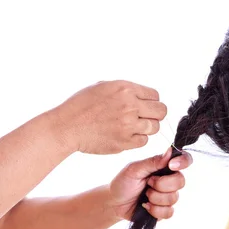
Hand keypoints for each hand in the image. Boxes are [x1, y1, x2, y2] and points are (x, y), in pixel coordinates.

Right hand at [50, 80, 167, 153]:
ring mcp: (128, 125)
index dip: (151, 101)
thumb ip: (126, 90)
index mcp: (125, 89)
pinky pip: (143, 141)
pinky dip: (137, 139)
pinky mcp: (125, 142)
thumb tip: (143, 96)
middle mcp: (130, 106)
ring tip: (133, 127)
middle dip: (155, 114)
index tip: (145, 106)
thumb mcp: (103, 86)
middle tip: (145, 117)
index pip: (155, 96)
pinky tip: (126, 135)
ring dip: (147, 127)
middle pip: (161, 111)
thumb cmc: (81, 105)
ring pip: (155, 128)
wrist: (66, 127)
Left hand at [108, 148, 192, 220]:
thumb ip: (152, 162)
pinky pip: (169, 212)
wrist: (114, 203)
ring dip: (155, 197)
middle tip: (148, 183)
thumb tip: (169, 151)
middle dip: (161, 184)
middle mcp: (170, 180)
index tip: (171, 165)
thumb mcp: (134, 169)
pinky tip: (145, 206)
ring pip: (174, 198)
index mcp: (164, 167)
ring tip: (144, 195)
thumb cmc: (123, 182)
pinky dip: (155, 210)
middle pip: (181, 181)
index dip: (183, 162)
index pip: (185, 160)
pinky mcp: (164, 211)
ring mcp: (168, 196)